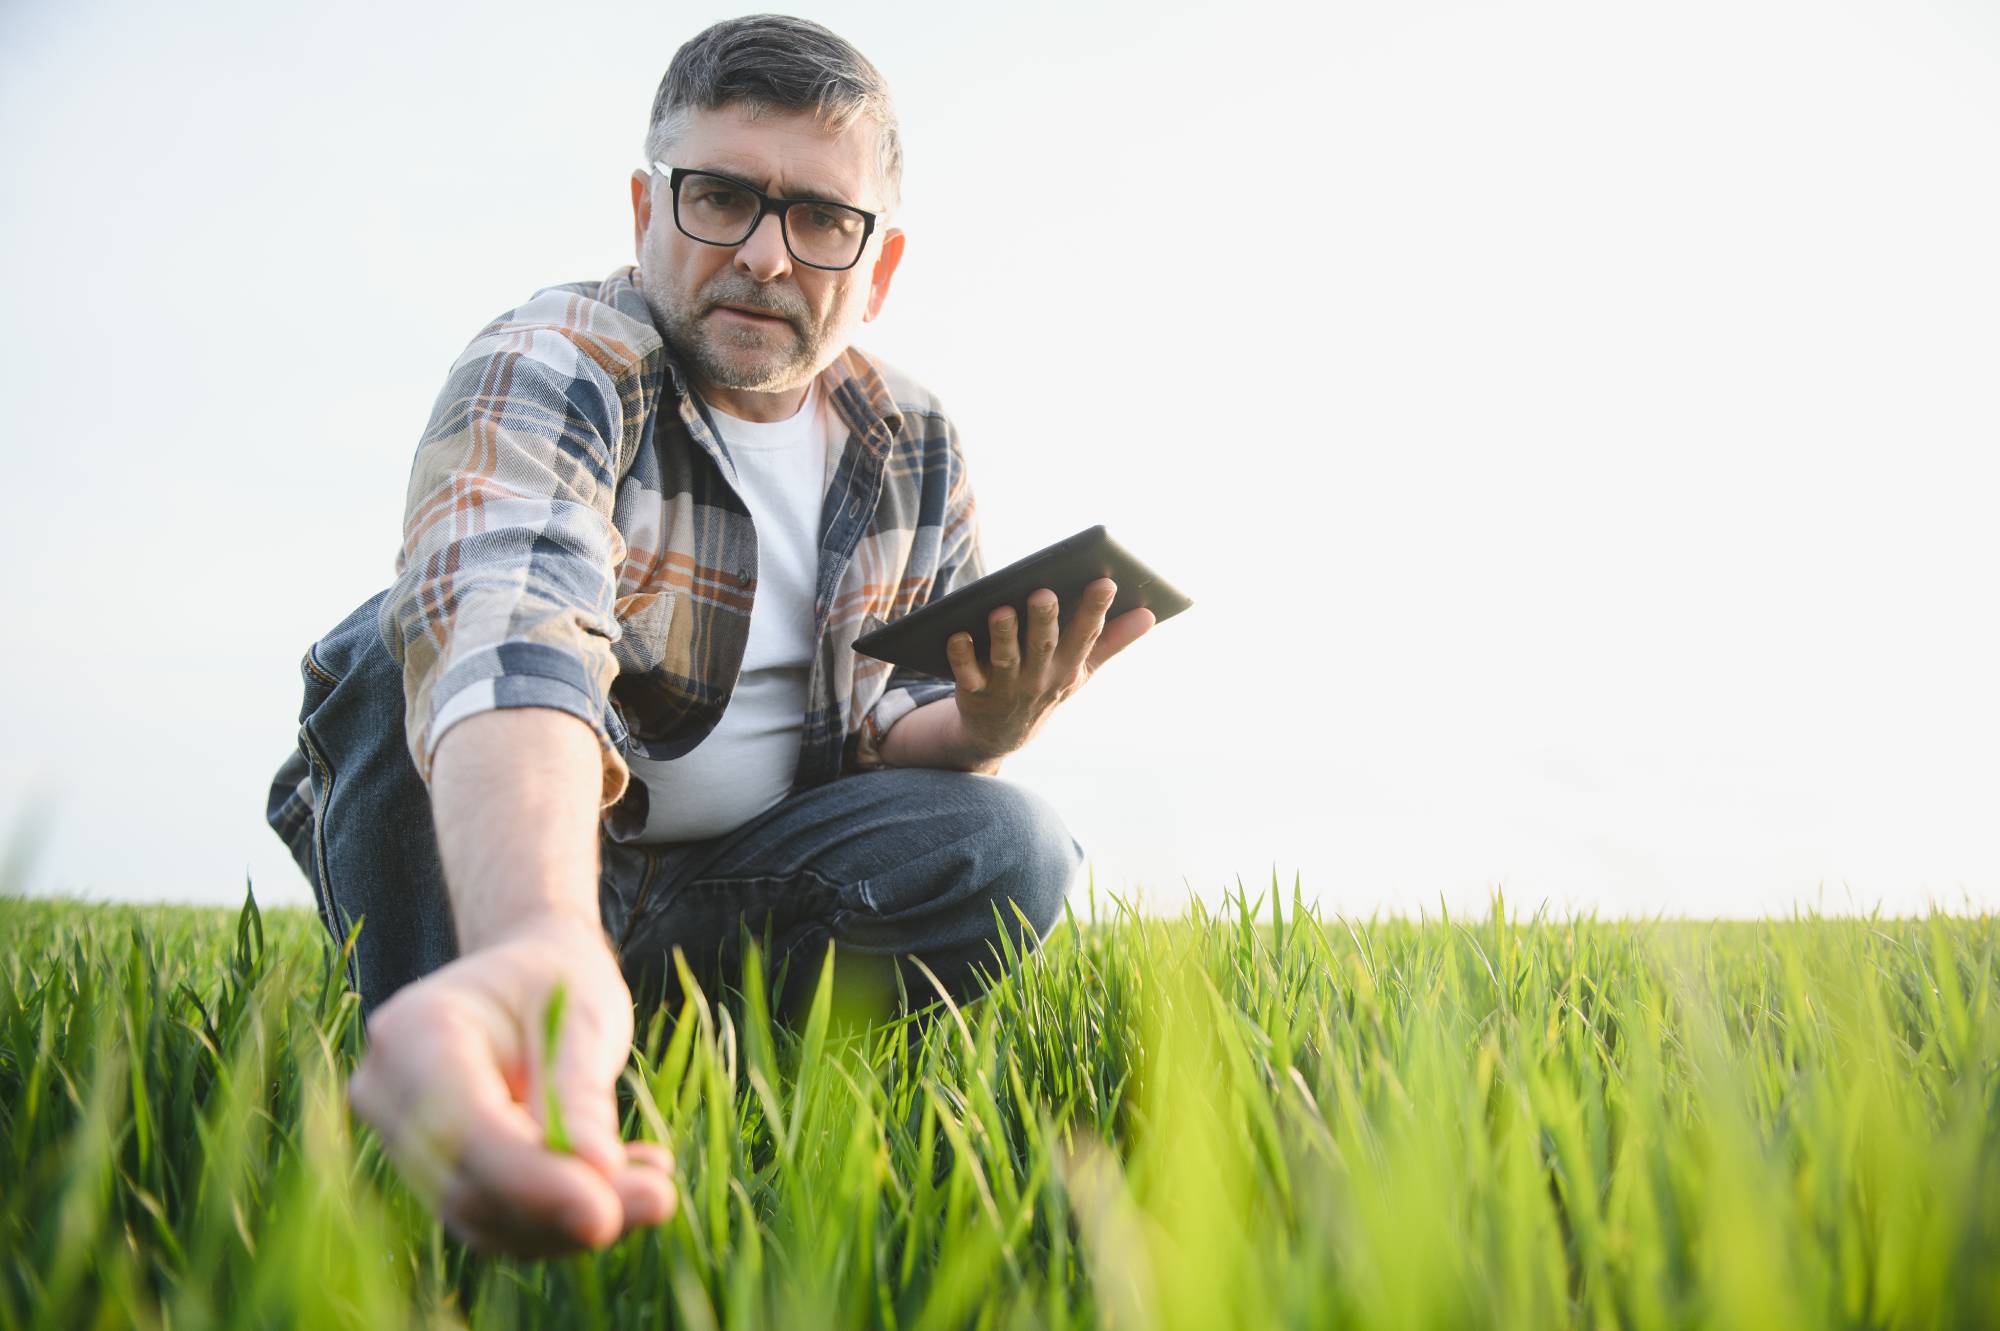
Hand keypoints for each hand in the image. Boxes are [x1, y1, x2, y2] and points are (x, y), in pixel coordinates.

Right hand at [345, 913, 675, 1256]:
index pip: (464, 1128)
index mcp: (415, 1030)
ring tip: (656, 1190)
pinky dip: (564, 1218)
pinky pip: (497, 1221)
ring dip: (572, 1222)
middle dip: (564, 1209)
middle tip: (660, 1200)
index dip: (531, 1180)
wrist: (528, 975)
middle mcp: (389, 1093)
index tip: (604, 1213)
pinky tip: (630, 1185)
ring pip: (484, 1217)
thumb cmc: (557, 981)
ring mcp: (404, 1142)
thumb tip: (596, 1174)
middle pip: (470, 1184)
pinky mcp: (438, 1176)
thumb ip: (581, 1095)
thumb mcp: (582, 1014)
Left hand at [944, 577, 1155, 761]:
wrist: (1001, 734)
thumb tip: (1150, 614)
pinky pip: (966, 673)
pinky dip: (961, 656)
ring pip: (1005, 659)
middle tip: (1044, 592)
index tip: (1106, 582)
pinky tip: (956, 634)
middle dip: (1045, 619)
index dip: (1096, 610)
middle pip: (1043, 646)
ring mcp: (1005, 686)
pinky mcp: (973, 691)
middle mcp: (1038, 678)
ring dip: (1003, 635)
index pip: (1085, 637)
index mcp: (1068, 668)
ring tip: (1001, 609)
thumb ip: (1112, 641)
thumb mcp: (1082, 670)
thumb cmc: (1046, 687)